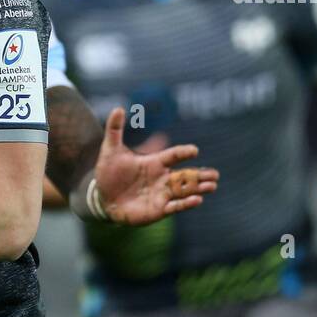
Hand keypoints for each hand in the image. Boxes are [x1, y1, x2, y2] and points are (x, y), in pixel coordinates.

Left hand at [93, 107, 218, 225]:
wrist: (102, 196)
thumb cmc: (109, 172)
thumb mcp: (110, 150)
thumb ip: (115, 130)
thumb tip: (117, 108)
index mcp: (155, 162)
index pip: (173, 155)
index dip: (183, 152)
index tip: (194, 150)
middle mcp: (162, 178)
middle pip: (186, 175)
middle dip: (201, 175)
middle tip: (215, 174)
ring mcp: (162, 193)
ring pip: (185, 190)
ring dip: (199, 189)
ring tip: (212, 186)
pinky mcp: (159, 209)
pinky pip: (175, 206)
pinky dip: (186, 203)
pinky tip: (197, 200)